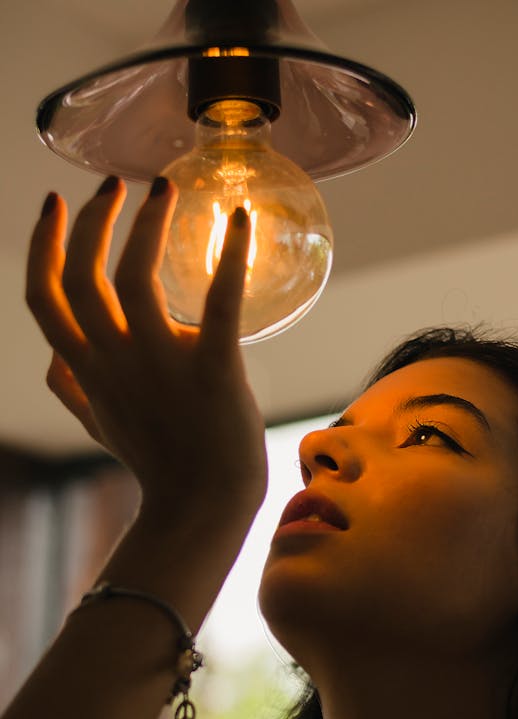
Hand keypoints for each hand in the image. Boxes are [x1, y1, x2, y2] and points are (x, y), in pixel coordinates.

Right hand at [26, 176, 267, 518]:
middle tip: (118, 183)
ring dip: (147, 221)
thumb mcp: (99, 425)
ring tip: (164, 187)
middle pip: (84, 275)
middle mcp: (114, 360)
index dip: (43, 244)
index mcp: (87, 368)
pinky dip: (232, 255)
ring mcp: (161, 364)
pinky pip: (221, 302)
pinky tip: (242, 220)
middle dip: (94, 218)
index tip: (55, 204)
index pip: (44, 295)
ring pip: (136, 276)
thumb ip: (71, 388)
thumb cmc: (158, 462)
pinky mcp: (215, 369)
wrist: (203, 505)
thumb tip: (52, 359)